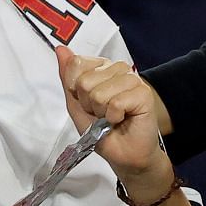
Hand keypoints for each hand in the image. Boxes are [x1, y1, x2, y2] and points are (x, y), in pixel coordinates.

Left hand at [56, 46, 171, 188]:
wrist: (123, 155)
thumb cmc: (101, 132)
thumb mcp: (76, 105)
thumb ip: (68, 77)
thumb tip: (61, 49)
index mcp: (102, 68)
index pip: (77, 64)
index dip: (76, 90)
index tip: (87, 104)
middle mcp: (118, 69)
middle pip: (85, 80)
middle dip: (88, 104)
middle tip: (101, 114)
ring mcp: (132, 80)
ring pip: (100, 92)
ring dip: (101, 112)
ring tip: (111, 118)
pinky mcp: (144, 93)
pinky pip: (116, 103)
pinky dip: (114, 117)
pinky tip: (122, 119)